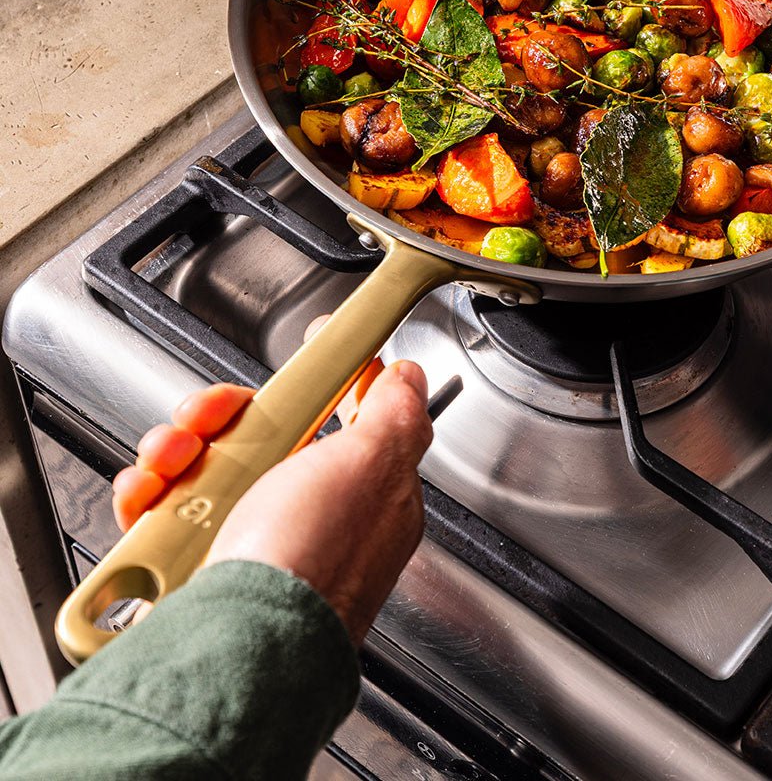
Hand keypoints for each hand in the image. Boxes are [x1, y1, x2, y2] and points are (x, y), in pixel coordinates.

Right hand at [112, 335, 431, 644]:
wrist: (240, 644)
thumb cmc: (313, 560)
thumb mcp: (372, 466)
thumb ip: (397, 415)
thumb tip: (409, 380)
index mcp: (362, 492)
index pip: (357, 418)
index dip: (337, 376)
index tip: (320, 343)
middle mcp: (309, 517)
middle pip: (267, 435)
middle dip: (226, 414)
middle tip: (208, 416)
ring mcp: (255, 542)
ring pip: (210, 466)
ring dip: (178, 449)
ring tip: (171, 458)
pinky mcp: (201, 567)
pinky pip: (166, 513)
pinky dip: (148, 496)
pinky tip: (146, 494)